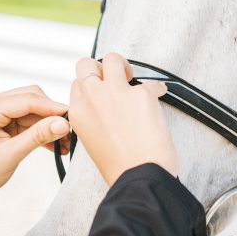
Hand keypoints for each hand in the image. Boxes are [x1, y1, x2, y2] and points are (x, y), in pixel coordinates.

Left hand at [0, 86, 70, 232]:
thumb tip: (63, 123)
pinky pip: (26, 119)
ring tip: (65, 144)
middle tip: (70, 133)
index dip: (53, 108)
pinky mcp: (1, 119)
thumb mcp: (11, 155)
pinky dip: (40, 130)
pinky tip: (54, 144)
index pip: (28, 100)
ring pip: (32, 109)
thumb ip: (38, 136)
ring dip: (48, 124)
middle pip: (31, 98)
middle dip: (52, 115)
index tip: (74, 118)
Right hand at [69, 53, 179, 186]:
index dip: (90, 86)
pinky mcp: (141, 94)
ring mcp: (116, 93)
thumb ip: (92, 120)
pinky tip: (159, 95)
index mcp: (78, 113)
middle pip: (86, 64)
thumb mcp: (92, 142)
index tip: (102, 92)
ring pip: (113, 59)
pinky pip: (151, 82)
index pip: (77, 84)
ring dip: (123, 65)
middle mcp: (92, 99)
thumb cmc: (119, 167)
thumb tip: (105, 110)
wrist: (139, 176)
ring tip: (132, 77)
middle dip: (100, 67)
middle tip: (114, 78)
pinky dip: (157, 89)